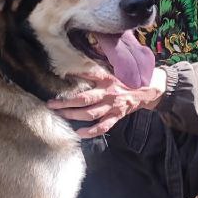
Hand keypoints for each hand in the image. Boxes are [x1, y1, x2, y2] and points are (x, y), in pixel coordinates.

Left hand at [48, 66, 166, 138]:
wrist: (147, 90)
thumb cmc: (127, 80)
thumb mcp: (113, 70)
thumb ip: (97, 69)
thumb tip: (78, 65)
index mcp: (108, 79)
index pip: (89, 74)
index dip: (75, 73)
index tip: (60, 75)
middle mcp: (108, 93)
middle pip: (84, 99)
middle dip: (66, 102)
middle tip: (51, 104)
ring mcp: (112, 107)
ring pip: (90, 114)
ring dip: (73, 115)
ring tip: (60, 115)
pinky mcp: (116, 117)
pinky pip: (102, 127)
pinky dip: (90, 132)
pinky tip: (79, 133)